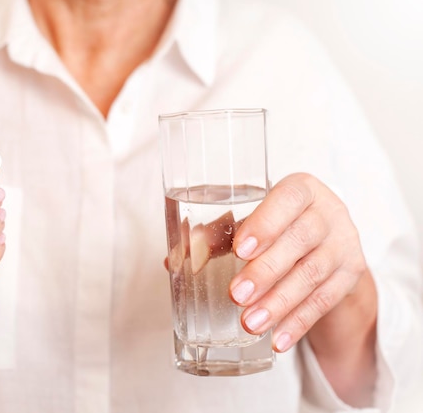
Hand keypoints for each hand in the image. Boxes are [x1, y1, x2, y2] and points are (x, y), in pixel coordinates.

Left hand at [229, 172, 374, 352]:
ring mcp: (344, 244)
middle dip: (266, 271)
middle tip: (236, 296)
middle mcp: (328, 212)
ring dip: (280, 302)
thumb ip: (219, 234)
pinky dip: (299, 322)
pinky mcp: (351, 274)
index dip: (266, 224)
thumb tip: (177, 257)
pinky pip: (325, 301)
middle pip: (301, 240)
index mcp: (301, 189)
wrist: (326, 244)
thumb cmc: (279, 226)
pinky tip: (278, 339)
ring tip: (251, 323)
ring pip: (313, 274)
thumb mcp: (253, 220)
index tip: (240, 250)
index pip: (289, 199)